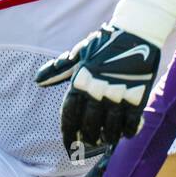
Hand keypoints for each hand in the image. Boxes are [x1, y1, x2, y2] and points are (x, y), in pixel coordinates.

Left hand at [34, 23, 160, 153]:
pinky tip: (125, 134)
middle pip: (90, 126)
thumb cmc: (105, 43)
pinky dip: (128, 132)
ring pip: (111, 128)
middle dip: (89, 140)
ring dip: (108, 138)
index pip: (69, 115)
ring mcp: (118, 94)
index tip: (68, 145)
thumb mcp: (79, 53)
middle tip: (90, 145)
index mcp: (80, 81)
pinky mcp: (138, 95)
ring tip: (107, 140)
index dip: (68, 133)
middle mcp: (97, 90)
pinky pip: (131, 122)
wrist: (136, 31)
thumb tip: (38, 80)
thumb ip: (58, 70)